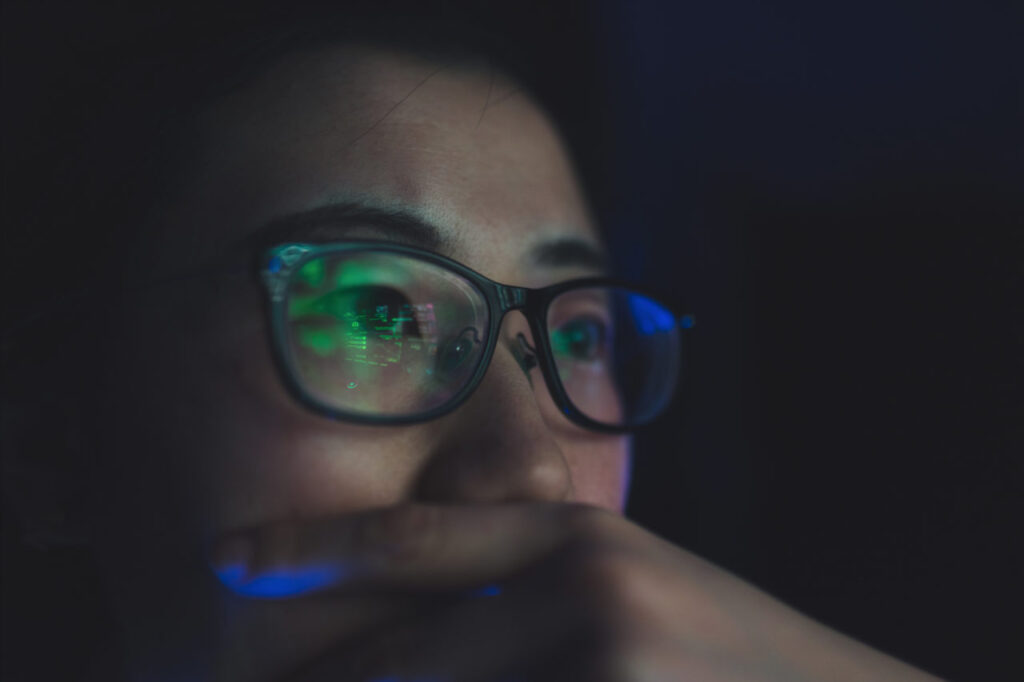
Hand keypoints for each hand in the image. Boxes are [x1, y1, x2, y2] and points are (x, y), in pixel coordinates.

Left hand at [211, 503, 941, 680]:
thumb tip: (397, 626)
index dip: (305, 549)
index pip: (410, 541)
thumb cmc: (720, 651)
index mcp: (577, 535)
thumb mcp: (628, 586)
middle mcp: (584, 586)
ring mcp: (605, 660)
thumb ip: (523, 590)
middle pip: (393, 657)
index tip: (225, 560)